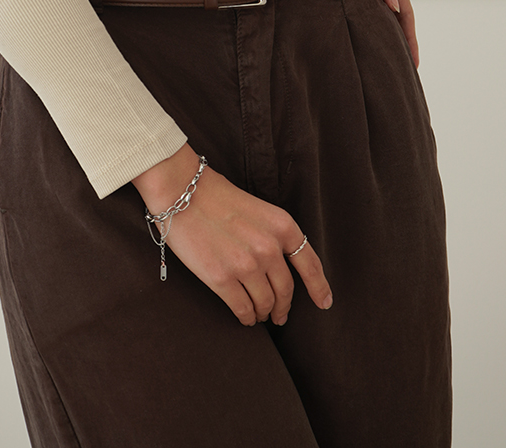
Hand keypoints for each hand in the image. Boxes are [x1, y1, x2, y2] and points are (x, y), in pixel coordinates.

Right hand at [133, 145, 332, 325]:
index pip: (310, 264)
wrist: (181, 190)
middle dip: (283, 306)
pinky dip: (245, 317)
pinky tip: (244, 316)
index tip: (324, 303)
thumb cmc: (215, 195)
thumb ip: (271, 236)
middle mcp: (269, 248)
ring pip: (265, 303)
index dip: (319, 288)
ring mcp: (246, 265)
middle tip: (279, 315)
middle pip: (286, 290)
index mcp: (282, 226)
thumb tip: (278, 265)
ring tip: (259, 315)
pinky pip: (242, 308)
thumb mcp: (257, 209)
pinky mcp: (222, 279)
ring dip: (263, 313)